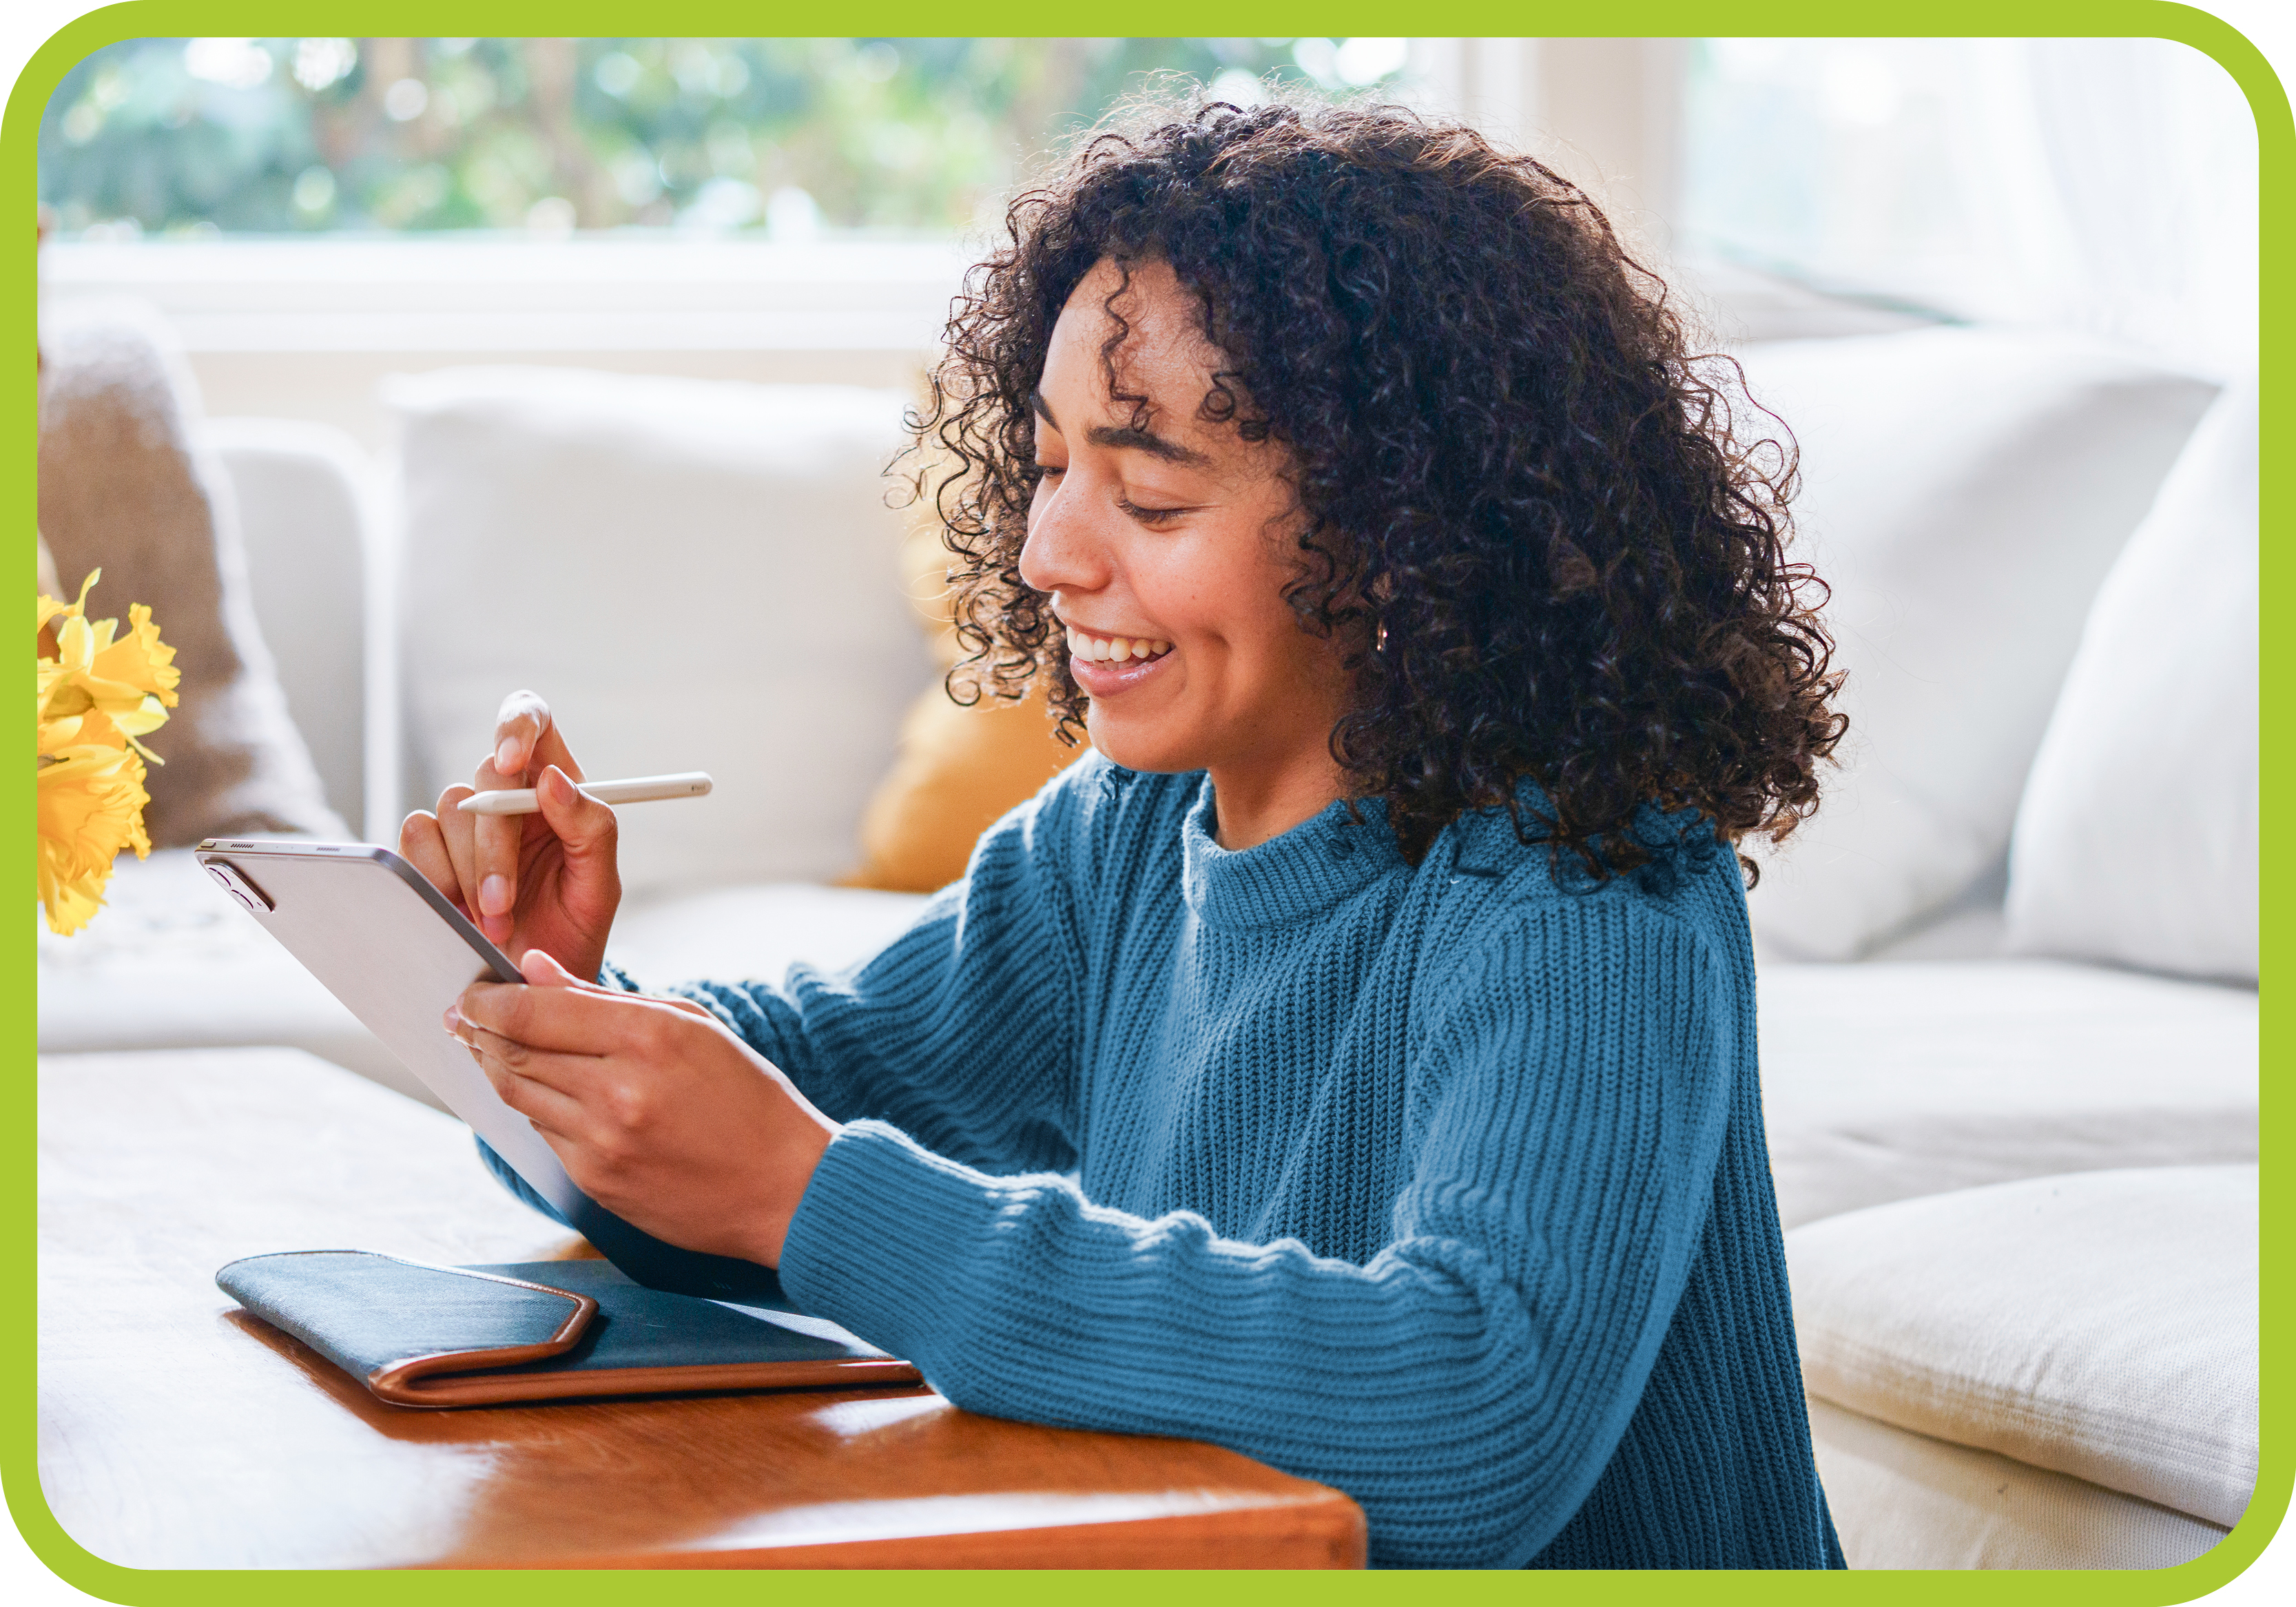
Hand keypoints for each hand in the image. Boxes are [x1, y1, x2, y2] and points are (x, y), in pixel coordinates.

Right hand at [400, 689, 619, 980]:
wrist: (530, 980)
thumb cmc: (572, 929)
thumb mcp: (598, 885)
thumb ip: (591, 828)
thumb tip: (554, 780)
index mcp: (555, 787)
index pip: (533, 720)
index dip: (517, 724)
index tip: (511, 761)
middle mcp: (507, 794)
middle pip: (486, 774)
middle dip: (494, 845)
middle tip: (503, 903)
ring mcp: (464, 821)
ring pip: (449, 808)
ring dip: (470, 873)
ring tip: (496, 922)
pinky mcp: (428, 850)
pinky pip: (415, 835)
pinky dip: (437, 876)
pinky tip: (459, 912)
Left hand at [448, 949, 835, 1267]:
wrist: (785, 1189)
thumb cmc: (749, 1099)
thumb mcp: (693, 1026)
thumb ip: (607, 998)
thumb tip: (535, 969)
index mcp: (650, 1037)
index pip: (535, 1011)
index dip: (489, 1000)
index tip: (471, 993)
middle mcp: (619, 1090)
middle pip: (514, 1052)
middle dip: (479, 1031)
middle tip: (462, 1017)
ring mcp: (602, 1142)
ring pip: (517, 1094)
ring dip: (496, 1068)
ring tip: (489, 1048)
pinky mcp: (595, 1181)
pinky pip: (542, 1133)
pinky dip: (535, 1107)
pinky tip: (544, 1092)